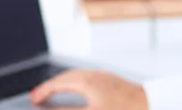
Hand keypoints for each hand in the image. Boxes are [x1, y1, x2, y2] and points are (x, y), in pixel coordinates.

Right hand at [30, 69, 148, 109]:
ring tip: (52, 92)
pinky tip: (75, 88)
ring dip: (61, 82)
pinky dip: (73, 80)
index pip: (57, 85)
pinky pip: (85, 75)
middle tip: (37, 96)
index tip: (32, 100)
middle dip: (49, 86)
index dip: (43, 92)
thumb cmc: (122, 109)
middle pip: (64, 77)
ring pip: (75, 74)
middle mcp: (93, 75)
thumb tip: (50, 109)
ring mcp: (102, 76)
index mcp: (86, 82)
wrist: (149, 103)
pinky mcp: (109, 79)